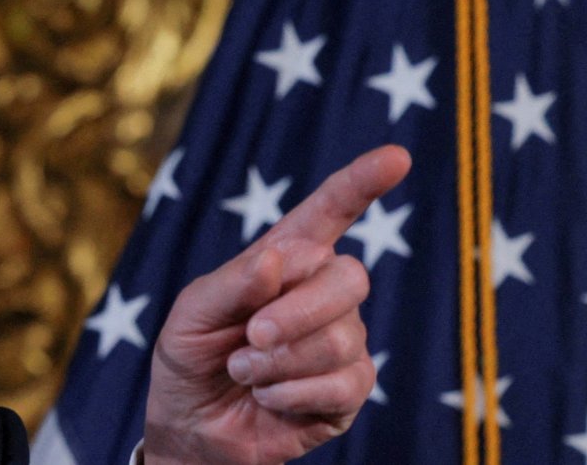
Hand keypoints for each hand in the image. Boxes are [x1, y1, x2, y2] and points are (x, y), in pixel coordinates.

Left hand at [142, 145, 410, 464]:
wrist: (191, 428)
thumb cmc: (190, 358)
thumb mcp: (190, 315)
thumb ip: (231, 284)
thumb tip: (278, 259)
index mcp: (287, 259)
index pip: (331, 212)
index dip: (362, 183)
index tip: (396, 157)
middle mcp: (322, 293)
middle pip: (349, 279)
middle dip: (296, 312)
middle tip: (250, 337)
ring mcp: (342, 341)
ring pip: (341, 339)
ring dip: (280, 362)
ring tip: (243, 373)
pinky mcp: (349, 391)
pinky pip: (343, 384)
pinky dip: (293, 394)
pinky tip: (268, 398)